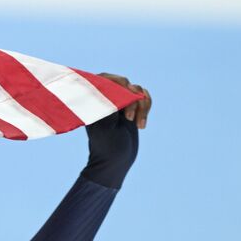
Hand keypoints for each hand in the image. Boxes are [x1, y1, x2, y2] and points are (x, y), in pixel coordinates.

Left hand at [82, 73, 150, 188]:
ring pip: (136, 90)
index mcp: (94, 102)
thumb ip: (112, 106)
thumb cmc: (106, 146)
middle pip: (123, 82)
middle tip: (129, 117)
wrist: (115, 162)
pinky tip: (142, 125)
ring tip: (137, 124)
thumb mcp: (106, 126)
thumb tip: (120, 88)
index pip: (103, 78)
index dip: (114, 80)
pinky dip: (146, 109)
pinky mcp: (132, 110)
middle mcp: (106, 100)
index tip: (124, 92)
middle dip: (131, 96)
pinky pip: (144, 98)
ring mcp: (120, 104)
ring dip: (141, 105)